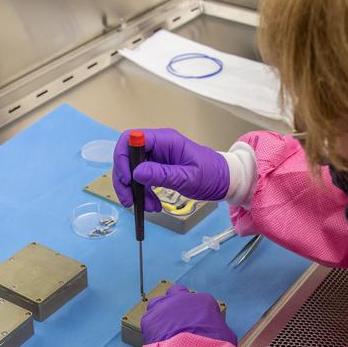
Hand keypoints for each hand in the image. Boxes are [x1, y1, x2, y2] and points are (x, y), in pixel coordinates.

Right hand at [112, 128, 229, 212]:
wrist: (224, 180)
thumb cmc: (212, 175)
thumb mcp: (187, 178)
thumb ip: (161, 174)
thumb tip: (136, 173)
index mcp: (165, 140)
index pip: (131, 139)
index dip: (122, 157)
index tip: (126, 179)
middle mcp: (158, 145)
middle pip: (127, 157)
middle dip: (125, 180)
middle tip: (129, 200)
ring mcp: (157, 157)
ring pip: (133, 171)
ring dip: (135, 191)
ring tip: (148, 207)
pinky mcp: (159, 168)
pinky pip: (143, 179)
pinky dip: (143, 193)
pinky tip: (152, 204)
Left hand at [140, 284, 236, 345]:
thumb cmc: (214, 346)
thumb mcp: (226, 336)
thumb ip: (219, 330)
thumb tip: (218, 336)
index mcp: (204, 301)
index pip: (201, 302)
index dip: (199, 313)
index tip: (199, 325)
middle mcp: (183, 298)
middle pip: (177, 292)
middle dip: (177, 302)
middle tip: (178, 319)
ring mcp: (165, 306)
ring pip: (159, 302)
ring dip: (161, 311)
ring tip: (163, 328)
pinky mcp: (150, 318)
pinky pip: (148, 319)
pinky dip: (151, 327)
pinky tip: (155, 337)